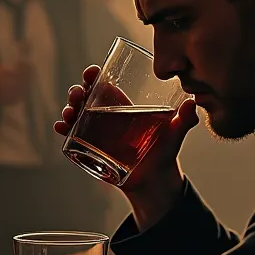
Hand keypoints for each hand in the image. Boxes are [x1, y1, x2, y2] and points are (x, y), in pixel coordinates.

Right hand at [55, 64, 198, 229]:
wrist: (155, 182)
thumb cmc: (165, 152)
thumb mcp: (175, 134)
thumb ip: (185, 119)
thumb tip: (192, 103)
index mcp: (123, 107)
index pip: (105, 85)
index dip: (95, 76)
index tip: (91, 72)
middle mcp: (106, 117)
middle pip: (85, 98)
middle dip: (77, 91)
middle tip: (77, 94)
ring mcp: (96, 134)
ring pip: (76, 115)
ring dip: (68, 109)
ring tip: (69, 113)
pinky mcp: (90, 150)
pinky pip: (73, 138)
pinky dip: (64, 131)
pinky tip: (62, 128)